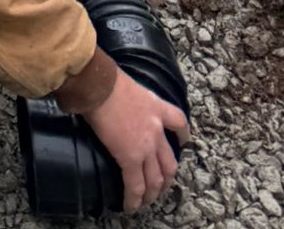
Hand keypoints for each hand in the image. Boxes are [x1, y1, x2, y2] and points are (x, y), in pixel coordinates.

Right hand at [88, 66, 190, 211]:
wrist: (99, 85)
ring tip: (147, 200)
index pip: (179, 122)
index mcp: (156, 107)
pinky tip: (131, 206)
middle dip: (167, 178)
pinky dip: (134, 198)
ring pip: (156, 178)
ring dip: (153, 192)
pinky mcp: (130, 158)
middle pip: (169, 161)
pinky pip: (135, 185)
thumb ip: (131, 96)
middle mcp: (156, 130)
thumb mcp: (129, 84)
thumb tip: (114, 97)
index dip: (183, 135)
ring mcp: (145, 146)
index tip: (184, 142)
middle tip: (161, 185)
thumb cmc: (106, 77)